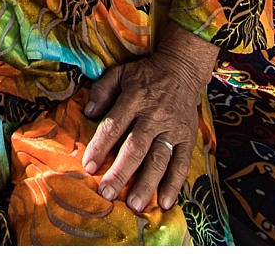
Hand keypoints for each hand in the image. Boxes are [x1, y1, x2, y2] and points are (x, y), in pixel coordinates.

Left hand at [82, 27, 217, 210]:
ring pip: (159, 159)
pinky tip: (165, 202)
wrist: (182, 69)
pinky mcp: (188, 138)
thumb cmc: (144, 75)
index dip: (100, 146)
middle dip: (120, 172)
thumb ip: (102, 91)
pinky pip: (182, 163)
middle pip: (136, 147)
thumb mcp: (120, 73)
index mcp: (133, 99)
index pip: (114, 125)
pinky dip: (174, 184)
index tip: (88, 166)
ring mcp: (172, 129)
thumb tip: (87, 113)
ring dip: (147, 183)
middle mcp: (153, 116)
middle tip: (107, 193)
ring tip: (134, 205)